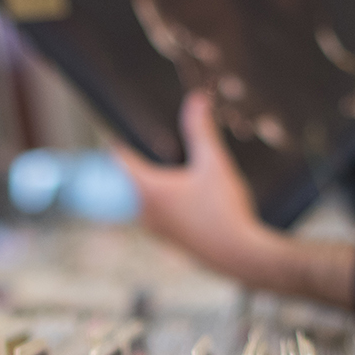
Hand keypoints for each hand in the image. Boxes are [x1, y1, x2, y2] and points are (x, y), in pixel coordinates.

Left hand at [115, 93, 354, 307]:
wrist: (240, 255)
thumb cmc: (224, 209)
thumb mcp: (214, 164)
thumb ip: (201, 130)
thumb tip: (197, 99)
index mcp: (148, 190)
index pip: (119, 160)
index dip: (116, 142)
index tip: (114, 129)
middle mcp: (144, 212)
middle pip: (125, 182)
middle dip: (129, 164)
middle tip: (132, 145)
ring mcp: (155, 231)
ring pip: (138, 203)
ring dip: (141, 187)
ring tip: (152, 169)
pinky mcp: (170, 242)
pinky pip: (153, 218)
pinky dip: (156, 204)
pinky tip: (176, 199)